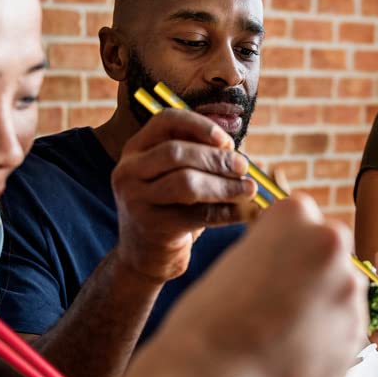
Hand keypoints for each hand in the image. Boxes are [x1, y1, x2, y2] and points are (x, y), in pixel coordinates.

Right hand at [111, 109, 256, 281]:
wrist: (144, 255)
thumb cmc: (169, 207)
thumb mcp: (174, 176)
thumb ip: (199, 157)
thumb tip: (235, 151)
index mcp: (135, 149)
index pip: (165, 121)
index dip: (199, 125)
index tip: (227, 140)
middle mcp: (128, 171)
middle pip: (176, 152)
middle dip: (216, 158)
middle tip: (243, 167)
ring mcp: (136, 200)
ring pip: (186, 183)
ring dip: (224, 185)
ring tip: (248, 189)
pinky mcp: (152, 228)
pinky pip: (197, 215)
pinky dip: (228, 212)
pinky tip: (247, 212)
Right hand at [137, 195, 366, 376]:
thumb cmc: (208, 322)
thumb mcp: (234, 263)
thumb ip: (273, 255)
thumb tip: (294, 268)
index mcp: (294, 213)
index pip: (301, 216)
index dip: (283, 245)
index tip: (267, 266)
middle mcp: (331, 243)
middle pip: (330, 250)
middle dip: (312, 271)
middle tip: (277, 301)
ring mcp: (349, 290)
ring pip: (341, 291)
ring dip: (322, 305)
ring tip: (282, 335)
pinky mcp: (357, 333)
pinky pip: (344, 328)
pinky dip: (326, 338)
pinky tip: (293, 354)